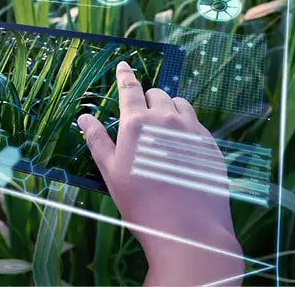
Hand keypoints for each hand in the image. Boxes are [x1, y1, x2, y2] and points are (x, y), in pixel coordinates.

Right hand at [77, 61, 242, 283]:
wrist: (188, 229)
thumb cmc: (142, 203)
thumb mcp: (111, 173)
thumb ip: (97, 141)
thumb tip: (84, 118)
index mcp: (137, 123)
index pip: (130, 89)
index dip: (125, 76)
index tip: (124, 66)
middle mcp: (166, 119)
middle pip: (157, 94)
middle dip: (147, 100)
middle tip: (141, 119)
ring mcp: (192, 129)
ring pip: (179, 104)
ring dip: (169, 109)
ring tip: (162, 130)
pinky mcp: (210, 143)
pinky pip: (196, 123)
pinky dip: (186, 126)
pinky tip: (180, 147)